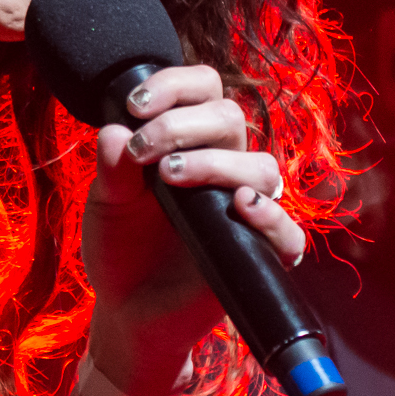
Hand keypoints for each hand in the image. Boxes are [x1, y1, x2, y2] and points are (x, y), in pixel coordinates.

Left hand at [83, 66, 305, 393]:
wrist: (127, 310)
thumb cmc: (122, 246)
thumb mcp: (107, 202)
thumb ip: (113, 167)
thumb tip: (116, 131)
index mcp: (190, 141)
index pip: (203, 88)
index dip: (175, 85)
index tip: (136, 105)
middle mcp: (224, 165)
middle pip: (229, 117)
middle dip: (183, 125)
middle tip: (144, 151)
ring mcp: (245, 207)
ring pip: (260, 165)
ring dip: (216, 162)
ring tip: (170, 177)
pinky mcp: (260, 251)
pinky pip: (287, 232)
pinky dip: (271, 216)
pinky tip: (240, 205)